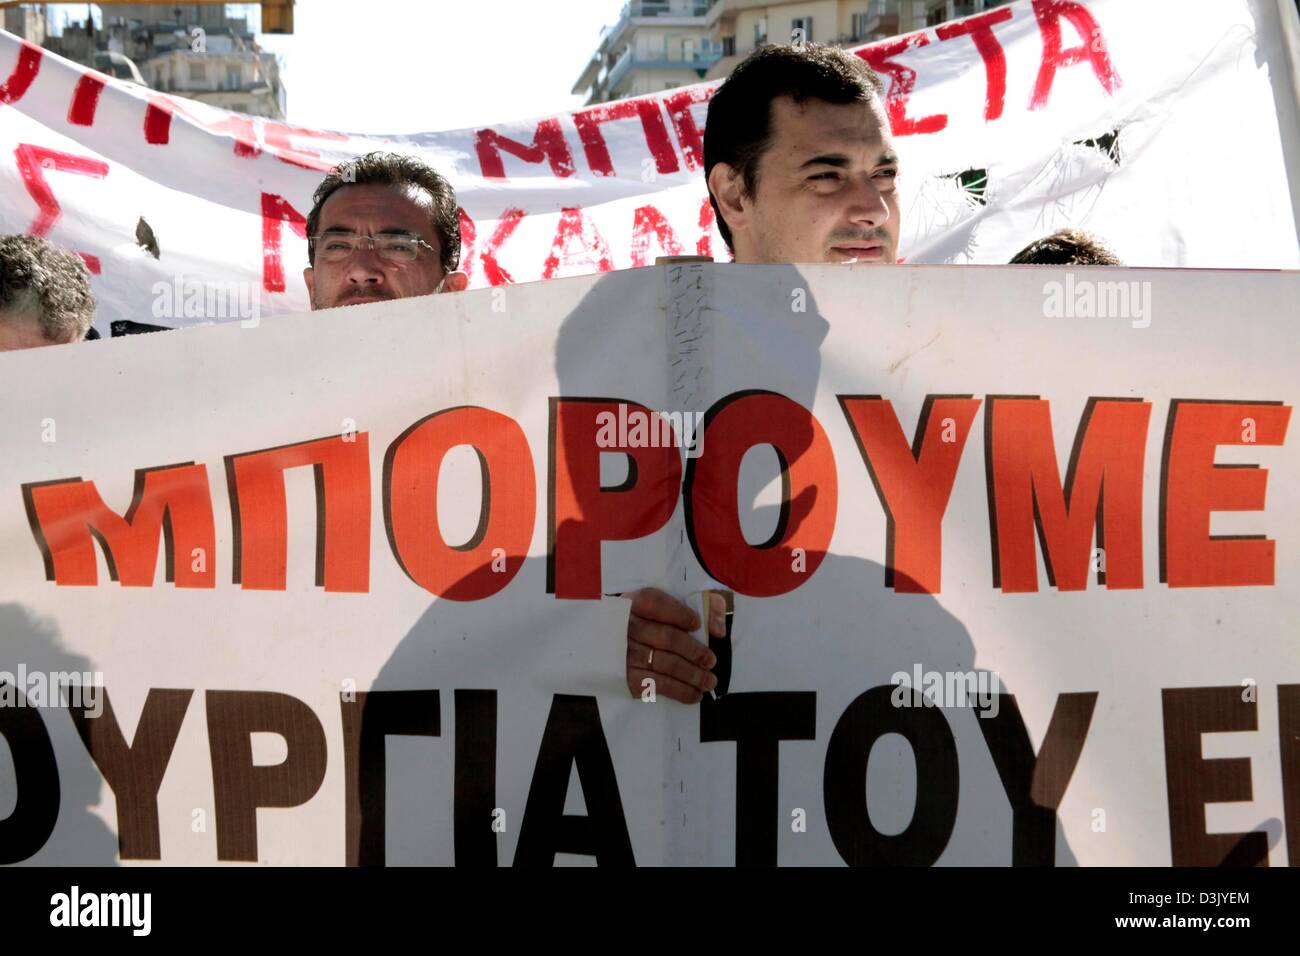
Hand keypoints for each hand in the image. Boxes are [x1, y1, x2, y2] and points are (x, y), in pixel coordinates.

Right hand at [625, 588, 727, 703]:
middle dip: (693, 651)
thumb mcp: (672, 605)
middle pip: (666, 638)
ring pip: (665, 664)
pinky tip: (695, 694)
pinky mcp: (626, 678)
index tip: (697, 624)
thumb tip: (719, 629)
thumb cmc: (651, 623)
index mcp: (635, 603)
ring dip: (692, 675)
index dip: (680, 614)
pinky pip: (658, 685)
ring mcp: (624, 654)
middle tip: (711, 661)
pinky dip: (680, 691)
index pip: (657, 604)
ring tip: (709, 681)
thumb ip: (705, 606)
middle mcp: (627, 627)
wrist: (613, 650)